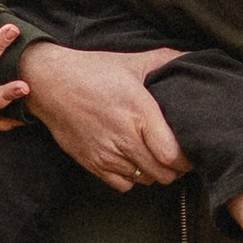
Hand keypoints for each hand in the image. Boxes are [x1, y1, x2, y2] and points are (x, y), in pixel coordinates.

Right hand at [22, 43, 188, 192]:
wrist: (50, 84)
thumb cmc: (93, 71)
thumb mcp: (132, 61)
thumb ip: (166, 60)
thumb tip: (192, 57)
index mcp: (139, 112)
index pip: (173, 155)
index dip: (187, 158)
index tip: (190, 150)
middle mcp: (124, 138)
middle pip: (163, 174)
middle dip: (175, 168)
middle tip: (176, 155)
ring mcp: (107, 154)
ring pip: (145, 180)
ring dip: (154, 172)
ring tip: (155, 156)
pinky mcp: (93, 164)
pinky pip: (123, 185)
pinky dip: (132, 177)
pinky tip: (132, 160)